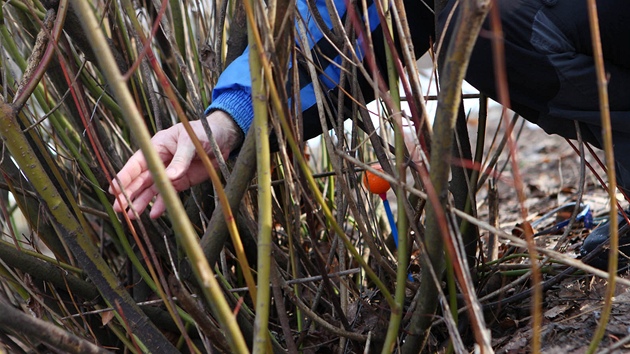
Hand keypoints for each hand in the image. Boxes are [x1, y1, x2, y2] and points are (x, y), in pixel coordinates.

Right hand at [109, 110, 242, 218]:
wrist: (222, 138)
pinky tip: (154, 214)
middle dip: (129, 194)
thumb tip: (169, 177)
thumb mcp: (190, 142)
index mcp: (157, 147)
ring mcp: (170, 173)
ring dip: (141, 202)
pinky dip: (162, 204)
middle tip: (119, 208)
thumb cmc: (202, 132)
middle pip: (141, 180)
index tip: (114, 189)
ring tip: (132, 216)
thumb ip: (181, 159)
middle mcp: (160, 161)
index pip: (137, 163)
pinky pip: (169, 194)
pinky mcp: (182, 182)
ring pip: (152, 189)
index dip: (124, 176)